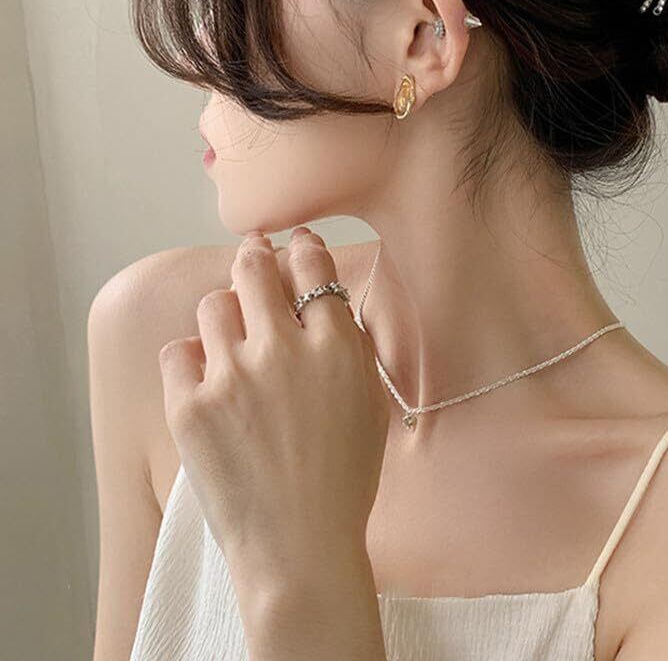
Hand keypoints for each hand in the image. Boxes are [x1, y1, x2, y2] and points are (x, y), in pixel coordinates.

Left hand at [157, 228, 389, 600]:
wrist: (299, 546)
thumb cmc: (344, 480)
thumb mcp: (369, 403)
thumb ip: (351, 347)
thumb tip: (329, 305)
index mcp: (335, 347)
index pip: (311, 267)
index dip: (302, 247)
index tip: (295, 243)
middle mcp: (283, 350)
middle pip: (254, 269)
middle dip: (253, 255)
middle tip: (252, 253)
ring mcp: (232, 376)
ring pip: (213, 306)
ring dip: (224, 314)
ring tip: (232, 335)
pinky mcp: (189, 406)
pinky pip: (178, 352)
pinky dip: (191, 359)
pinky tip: (207, 377)